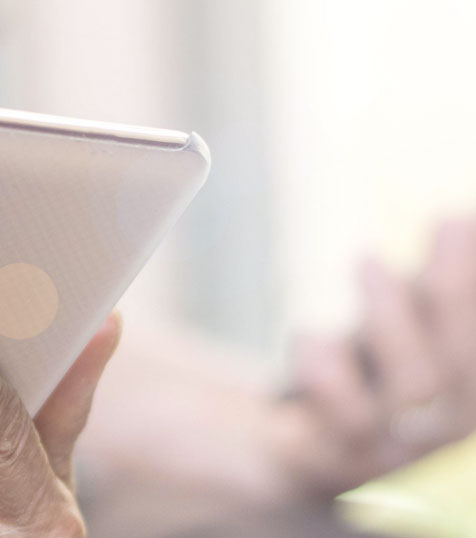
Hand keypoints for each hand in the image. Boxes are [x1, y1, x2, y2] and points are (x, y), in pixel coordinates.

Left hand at [275, 220, 475, 495]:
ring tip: (369, 259)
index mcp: (471, 393)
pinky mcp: (338, 461)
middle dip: (458, 288)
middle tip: (448, 221)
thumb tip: (462, 219)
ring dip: (395, 315)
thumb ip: (436, 282)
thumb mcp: (405, 320)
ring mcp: (397, 452)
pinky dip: (328, 367)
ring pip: (415, 387)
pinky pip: (343, 415)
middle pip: (465, 361)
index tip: (466, 221)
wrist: (291, 445)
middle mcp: (448, 430)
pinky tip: (309, 335)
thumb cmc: (364, 369)